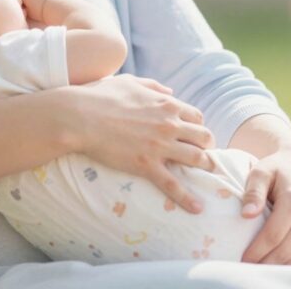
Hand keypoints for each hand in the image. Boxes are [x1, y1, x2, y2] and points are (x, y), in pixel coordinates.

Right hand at [66, 74, 215, 212]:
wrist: (81, 116)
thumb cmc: (102, 95)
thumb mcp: (132, 82)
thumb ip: (154, 87)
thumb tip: (170, 92)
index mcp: (167, 105)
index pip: (196, 117)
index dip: (198, 126)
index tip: (194, 134)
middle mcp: (169, 125)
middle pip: (203, 137)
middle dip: (207, 146)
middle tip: (205, 154)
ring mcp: (160, 146)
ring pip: (196, 159)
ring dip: (205, 165)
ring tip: (209, 173)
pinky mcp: (147, 166)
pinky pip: (173, 185)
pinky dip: (187, 198)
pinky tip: (198, 208)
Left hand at [240, 141, 290, 265]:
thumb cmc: (277, 169)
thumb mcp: (261, 172)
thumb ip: (253, 192)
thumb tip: (246, 214)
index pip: (274, 235)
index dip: (257, 250)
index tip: (243, 259)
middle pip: (286, 251)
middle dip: (265, 263)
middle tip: (248, 268)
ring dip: (278, 268)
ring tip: (260, 267)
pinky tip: (277, 265)